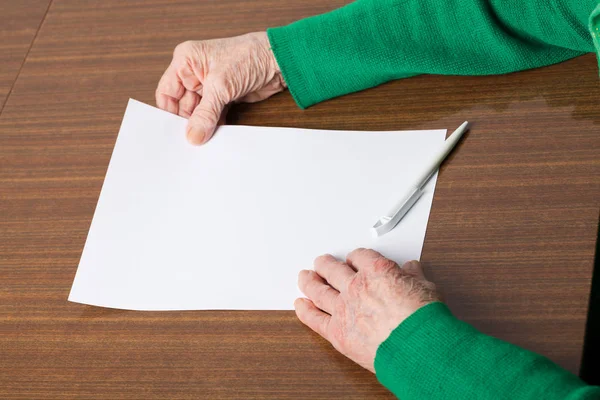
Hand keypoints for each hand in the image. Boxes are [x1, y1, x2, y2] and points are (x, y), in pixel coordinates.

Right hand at [156, 32, 285, 144]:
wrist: (278, 61)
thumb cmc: (249, 56)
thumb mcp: (221, 86)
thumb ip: (205, 113)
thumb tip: (193, 135)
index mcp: (186, 61)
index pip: (167, 92)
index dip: (169, 113)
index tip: (172, 133)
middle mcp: (195, 73)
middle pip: (182, 105)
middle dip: (187, 122)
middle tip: (189, 142)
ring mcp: (210, 86)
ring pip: (198, 112)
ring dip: (202, 126)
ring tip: (202, 142)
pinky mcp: (224, 96)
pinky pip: (213, 115)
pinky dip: (214, 125)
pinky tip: (214, 136)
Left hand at [295, 248, 439, 372]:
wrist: (417, 347)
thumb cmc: (424, 318)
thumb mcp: (426, 288)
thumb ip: (414, 276)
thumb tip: (412, 269)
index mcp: (377, 271)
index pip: (359, 256)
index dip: (355, 257)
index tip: (353, 260)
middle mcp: (356, 287)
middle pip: (333, 269)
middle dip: (326, 264)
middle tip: (321, 262)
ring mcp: (344, 309)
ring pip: (319, 290)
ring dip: (309, 281)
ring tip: (305, 277)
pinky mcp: (337, 332)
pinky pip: (315, 319)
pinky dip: (305, 311)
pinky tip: (299, 305)